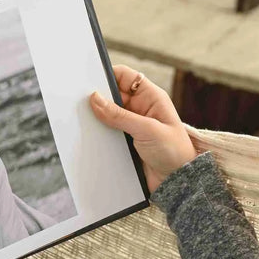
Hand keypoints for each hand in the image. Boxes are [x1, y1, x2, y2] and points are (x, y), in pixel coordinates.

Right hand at [90, 64, 196, 191]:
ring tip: (84, 123)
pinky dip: (98, 135)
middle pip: (111, 96)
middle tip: (81, 104)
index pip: (124, 76)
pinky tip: (90, 138)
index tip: (88, 82)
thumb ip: (120, 115)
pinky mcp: (124, 142)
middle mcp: (139, 109)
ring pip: (106, 116)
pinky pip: (106, 133)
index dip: (106, 76)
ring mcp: (131, 126)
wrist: (177, 182)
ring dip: (96, 120)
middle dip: (97, 99)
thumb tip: (95, 99)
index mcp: (150, 97)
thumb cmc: (175, 152)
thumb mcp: (147, 130)